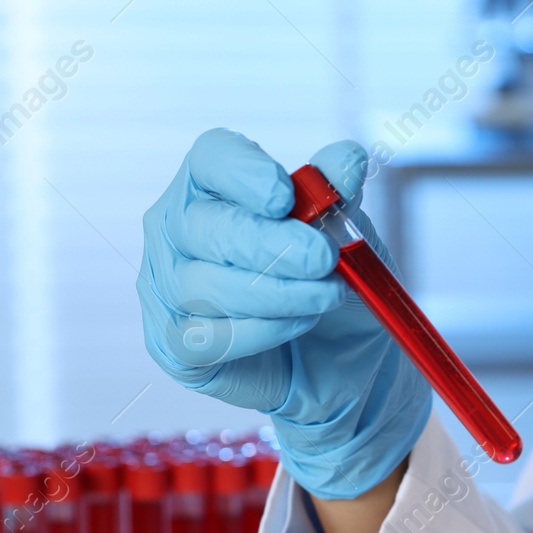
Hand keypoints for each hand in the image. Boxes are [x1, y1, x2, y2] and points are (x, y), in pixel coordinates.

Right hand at [138, 128, 429, 499]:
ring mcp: (167, 286)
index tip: (286, 197)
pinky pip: (210, 337)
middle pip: (206, 225)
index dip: (244, 173)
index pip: (211, 159)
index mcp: (215, 185)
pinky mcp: (175, 343)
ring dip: (280, 293)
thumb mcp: (349, 237)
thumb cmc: (332, 284)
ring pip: (208, 285)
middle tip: (324, 258)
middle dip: (273, 245)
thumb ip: (341, 196)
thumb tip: (348, 160)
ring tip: (328, 295)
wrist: (342, 358)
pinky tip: (300, 324)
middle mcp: (177, 229)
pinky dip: (264, 331)